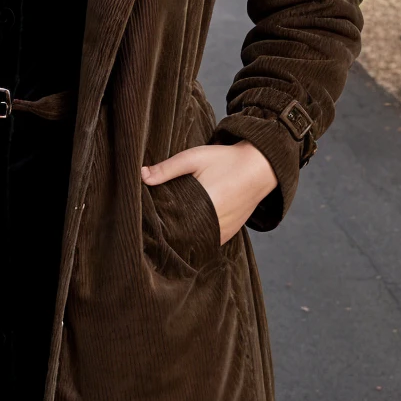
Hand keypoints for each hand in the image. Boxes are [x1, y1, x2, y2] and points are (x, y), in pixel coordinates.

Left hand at [141, 141, 277, 244]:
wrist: (259, 166)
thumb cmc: (226, 160)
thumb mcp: (194, 158)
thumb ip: (167, 169)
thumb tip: (141, 175)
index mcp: (205, 207)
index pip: (173, 226)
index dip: (158, 226)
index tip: (146, 223)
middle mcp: (216, 225)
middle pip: (183, 237)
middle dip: (168, 232)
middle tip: (152, 227)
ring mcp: (224, 232)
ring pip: (196, 242)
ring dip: (183, 236)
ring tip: (167, 228)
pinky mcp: (230, 233)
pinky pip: (208, 242)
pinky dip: (197, 237)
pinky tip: (186, 229)